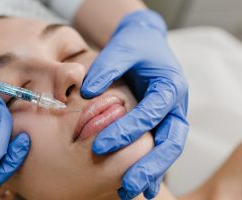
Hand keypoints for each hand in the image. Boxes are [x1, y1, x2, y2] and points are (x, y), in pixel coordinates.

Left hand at [81, 10, 188, 198]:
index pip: (152, 112)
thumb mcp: (122, 48)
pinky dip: (153, 171)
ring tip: (130, 191)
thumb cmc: (134, 46)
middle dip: (150, 164)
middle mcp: (176, 106)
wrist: (145, 44)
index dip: (128, 130)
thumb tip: (87, 92)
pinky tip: (140, 189)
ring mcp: (171, 118)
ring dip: (152, 173)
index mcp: (170, 86)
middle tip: (127, 184)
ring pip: (168, 151)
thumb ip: (107, 67)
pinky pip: (160, 150)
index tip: (100, 145)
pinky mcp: (162, 125)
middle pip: (171, 141)